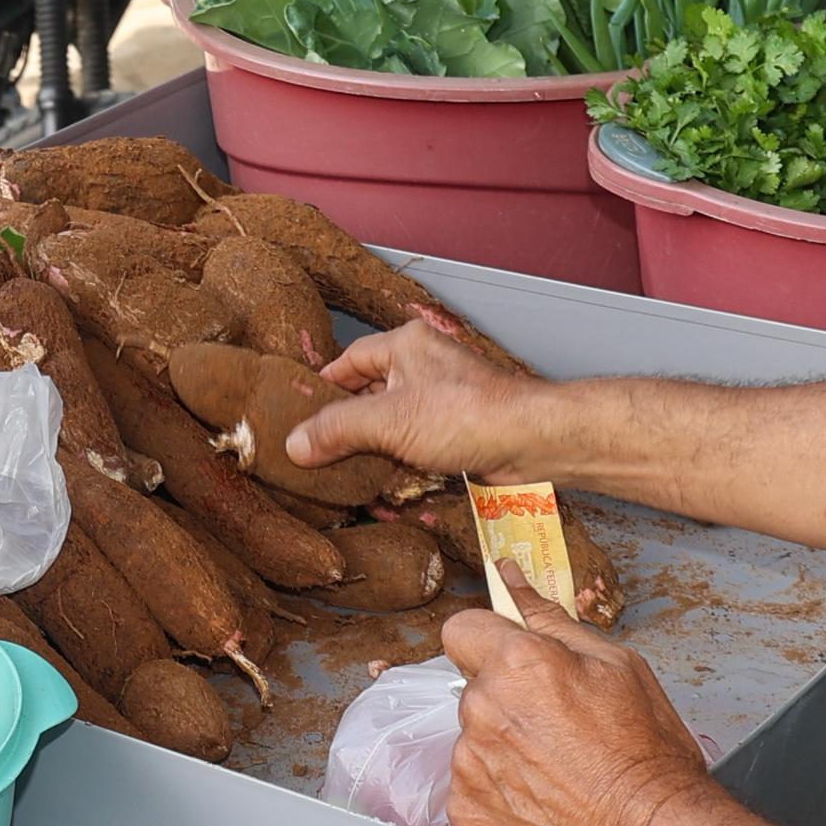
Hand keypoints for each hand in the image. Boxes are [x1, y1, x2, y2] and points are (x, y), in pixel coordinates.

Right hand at [284, 317, 555, 479]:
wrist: (531, 442)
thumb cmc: (470, 415)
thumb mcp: (389, 421)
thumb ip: (337, 430)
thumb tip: (294, 443)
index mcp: (405, 345)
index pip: (349, 360)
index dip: (323, 387)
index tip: (298, 413)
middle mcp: (423, 366)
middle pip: (368, 392)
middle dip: (344, 423)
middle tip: (312, 448)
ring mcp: (442, 398)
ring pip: (391, 420)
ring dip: (369, 445)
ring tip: (338, 470)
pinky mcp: (456, 429)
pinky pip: (413, 441)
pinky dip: (395, 459)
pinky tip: (378, 480)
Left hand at [443, 601, 716, 825]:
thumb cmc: (647, 759)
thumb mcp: (618, 666)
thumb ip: (551, 620)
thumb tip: (514, 582)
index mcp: (517, 665)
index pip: (463, 629)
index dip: (489, 640)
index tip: (510, 656)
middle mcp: (483, 711)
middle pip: (475, 687)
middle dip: (508, 698)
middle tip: (559, 725)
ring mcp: (469, 765)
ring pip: (475, 738)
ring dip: (504, 746)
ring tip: (557, 769)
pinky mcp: (468, 813)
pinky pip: (472, 785)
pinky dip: (500, 791)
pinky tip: (543, 798)